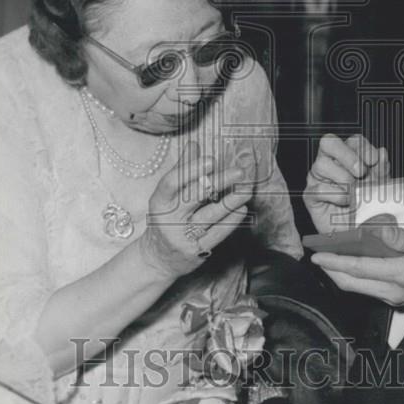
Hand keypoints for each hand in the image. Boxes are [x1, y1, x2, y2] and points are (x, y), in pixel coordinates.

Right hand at [143, 139, 251, 277]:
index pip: (172, 182)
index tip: (212, 160)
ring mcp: (182, 237)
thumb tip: (194, 144)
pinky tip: (242, 209)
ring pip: (209, 216)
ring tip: (247, 189)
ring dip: (231, 201)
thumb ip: (182, 171)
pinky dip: (231, 221)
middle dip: (219, 182)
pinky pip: (217, 234)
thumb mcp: (167, 197)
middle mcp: (169, 219)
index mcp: (159, 202)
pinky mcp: (196, 252)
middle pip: (194, 197)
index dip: (192, 170)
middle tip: (240, 171)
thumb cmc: (166, 220)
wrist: (157, 259)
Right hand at [303, 134, 389, 234]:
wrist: (359, 234)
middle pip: (329, 142)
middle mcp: (330, 163)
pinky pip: (319, 188)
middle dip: (347, 155)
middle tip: (361, 172)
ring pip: (321, 164)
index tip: (374, 161)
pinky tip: (346, 202)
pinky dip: (336, 196)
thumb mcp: (379, 187)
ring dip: (342, 178)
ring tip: (354, 192)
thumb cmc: (367, 208)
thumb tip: (382, 152)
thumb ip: (381, 170)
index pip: (352, 140)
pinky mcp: (311, 195)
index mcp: (348, 157)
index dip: (364, 147)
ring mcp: (318, 178)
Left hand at [309, 214, 403, 309]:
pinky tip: (355, 264)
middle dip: (331, 270)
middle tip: (318, 254)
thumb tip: (374, 229)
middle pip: (351, 283)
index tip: (317, 255)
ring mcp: (394, 297)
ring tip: (332, 257)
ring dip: (342, 274)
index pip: (358, 268)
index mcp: (400, 274)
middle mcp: (393, 290)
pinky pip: (369, 288)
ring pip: (358, 287)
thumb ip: (399, 238)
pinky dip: (357, 277)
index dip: (334, 262)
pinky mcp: (398, 298)